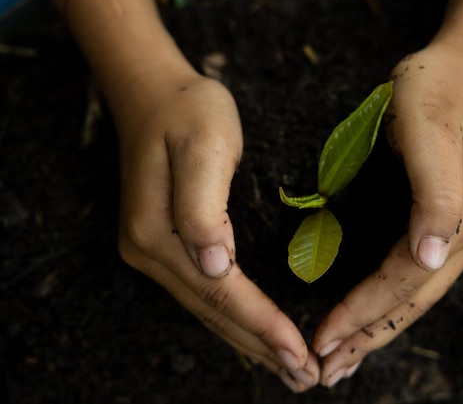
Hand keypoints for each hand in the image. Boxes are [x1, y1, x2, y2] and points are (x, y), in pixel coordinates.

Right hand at [114, 73, 317, 391]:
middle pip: (215, 312)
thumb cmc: (189, 112)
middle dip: (262, 346)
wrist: (156, 93)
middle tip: (306, 377)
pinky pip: (206, 295)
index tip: (300, 352)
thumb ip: (203, 207)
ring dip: (250, 342)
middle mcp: (151, 252)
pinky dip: (235, 320)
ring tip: (288, 368)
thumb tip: (213, 266)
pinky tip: (257, 332)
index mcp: (158, 233)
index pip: (222, 293)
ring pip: (210, 311)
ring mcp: (155, 253)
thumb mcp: (203, 147)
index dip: (262, 325)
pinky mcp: (167, 246)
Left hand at [313, 43, 462, 386]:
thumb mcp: (426, 130)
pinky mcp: (454, 220)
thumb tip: (433, 259)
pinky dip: (390, 301)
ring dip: (379, 328)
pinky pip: (418, 274)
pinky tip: (372, 313)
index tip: (321, 340)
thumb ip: (434, 195)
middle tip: (327, 371)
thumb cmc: (438, 88)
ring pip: (416, 294)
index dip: (362, 314)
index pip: (403, 283)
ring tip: (345, 358)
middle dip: (369, 337)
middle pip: (413, 301)